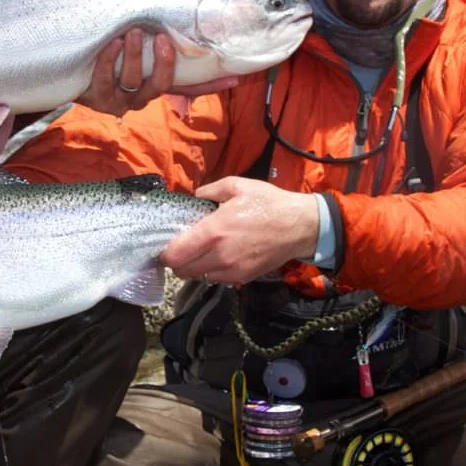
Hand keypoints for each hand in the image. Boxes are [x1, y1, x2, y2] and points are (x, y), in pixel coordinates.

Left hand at [78, 29, 239, 116]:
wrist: (70, 74)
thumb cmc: (111, 59)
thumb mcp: (138, 54)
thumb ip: (160, 44)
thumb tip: (193, 23)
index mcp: (156, 87)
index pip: (190, 87)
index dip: (211, 85)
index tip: (233, 77)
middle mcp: (140, 98)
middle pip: (161, 85)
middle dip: (164, 62)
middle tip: (162, 37)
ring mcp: (118, 100)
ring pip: (133, 81)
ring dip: (134, 55)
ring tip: (132, 31)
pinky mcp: (96, 98)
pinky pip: (105, 78)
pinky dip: (109, 59)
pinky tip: (112, 42)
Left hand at [159, 177, 321, 284]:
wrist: (300, 226)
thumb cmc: (269, 203)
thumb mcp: (237, 186)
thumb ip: (210, 190)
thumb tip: (196, 197)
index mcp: (213, 232)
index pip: (175, 255)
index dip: (165, 252)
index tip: (166, 244)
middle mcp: (219, 255)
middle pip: (182, 271)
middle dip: (177, 261)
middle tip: (182, 249)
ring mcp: (231, 270)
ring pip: (198, 277)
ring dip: (194, 268)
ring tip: (200, 253)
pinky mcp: (243, 277)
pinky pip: (217, 280)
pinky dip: (212, 272)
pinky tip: (218, 258)